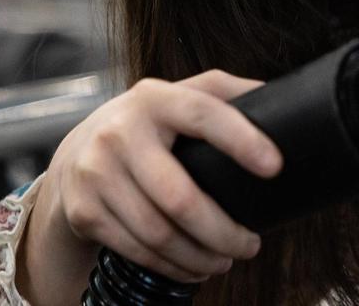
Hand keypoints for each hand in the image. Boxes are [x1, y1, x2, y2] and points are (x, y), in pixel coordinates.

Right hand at [18, 69, 282, 302]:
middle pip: (180, 197)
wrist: (77, 150)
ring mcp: (97, 173)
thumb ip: (225, 91)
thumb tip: (281, 96)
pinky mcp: (84, 211)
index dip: (241, 140)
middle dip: (223, 231)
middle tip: (252, 245)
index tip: (275, 167)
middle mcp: (120, 132)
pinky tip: (193, 267)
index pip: (204, 113)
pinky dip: (171, 266)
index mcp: (156, 98)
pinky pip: (136, 249)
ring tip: (226, 260)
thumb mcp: (181, 95)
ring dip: (200, 256)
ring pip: (158, 233)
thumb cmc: (150, 123)